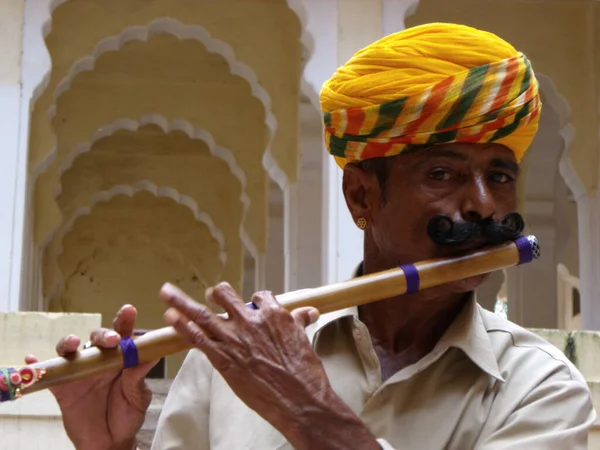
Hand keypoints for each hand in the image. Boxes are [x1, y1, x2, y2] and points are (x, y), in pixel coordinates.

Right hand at [26, 305, 156, 449]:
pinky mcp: (63, 388)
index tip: (128, 310)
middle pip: (96, 339)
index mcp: (121, 358)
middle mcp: (99, 360)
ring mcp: (79, 372)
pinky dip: (37, 365)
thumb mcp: (138, 396)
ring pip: (70, 350)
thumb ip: (139, 376)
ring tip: (73, 343)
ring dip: (69, 343)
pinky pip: (49, 374)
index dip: (124, 320)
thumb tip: (153, 354)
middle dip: (103, 334)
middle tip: (111, 340)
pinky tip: (31, 359)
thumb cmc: (127, 414)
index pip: (123, 335)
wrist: (110, 441)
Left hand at [160, 282, 329, 434]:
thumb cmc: (304, 371)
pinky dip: (181, 326)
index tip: (252, 307)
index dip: (254, 302)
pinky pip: (197, 338)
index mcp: (272, 314)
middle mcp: (250, 321)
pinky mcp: (223, 358)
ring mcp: (234, 338)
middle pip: (225, 295)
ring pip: (202, 313)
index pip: (258, 296)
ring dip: (181, 301)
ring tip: (166, 292)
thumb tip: (308, 311)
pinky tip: (170, 317)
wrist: (299, 398)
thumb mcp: (303, 339)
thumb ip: (300, 321)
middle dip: (217, 294)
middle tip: (211, 297)